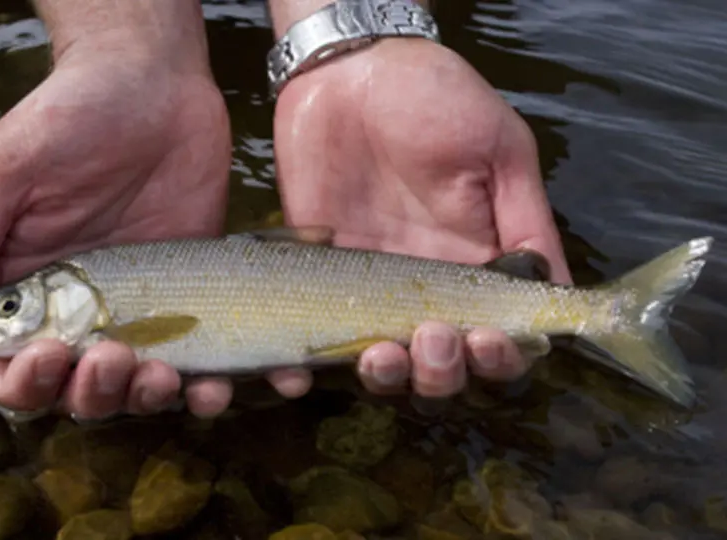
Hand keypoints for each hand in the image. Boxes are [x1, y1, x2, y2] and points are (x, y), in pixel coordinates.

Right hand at [0, 42, 238, 418]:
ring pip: (144, 383)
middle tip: (118, 359)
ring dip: (154, 398)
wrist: (154, 84)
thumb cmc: (69, 117)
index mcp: (29, 290)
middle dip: (97, 392)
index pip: (12, 367)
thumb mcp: (5, 171)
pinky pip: (208, 352)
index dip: (24, 383)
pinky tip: (228, 384)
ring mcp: (146, 305)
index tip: (52, 359)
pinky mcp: (199, 293)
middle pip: (81, 388)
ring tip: (169, 377)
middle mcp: (85, 309)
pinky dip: (218, 382)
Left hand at [270, 39, 570, 398]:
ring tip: (387, 352)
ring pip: (385, 363)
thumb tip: (557, 294)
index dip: (500, 356)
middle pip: (443, 365)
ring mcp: (368, 285)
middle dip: (445, 372)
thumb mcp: (499, 150)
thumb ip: (527, 223)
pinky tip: (313, 371)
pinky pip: (316, 336)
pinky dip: (313, 368)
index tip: (488, 339)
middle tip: (438, 338)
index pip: (497, 335)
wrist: (351, 69)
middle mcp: (424, 286)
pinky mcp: (316, 274)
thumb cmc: (436, 100)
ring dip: (393, 376)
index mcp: (476, 262)